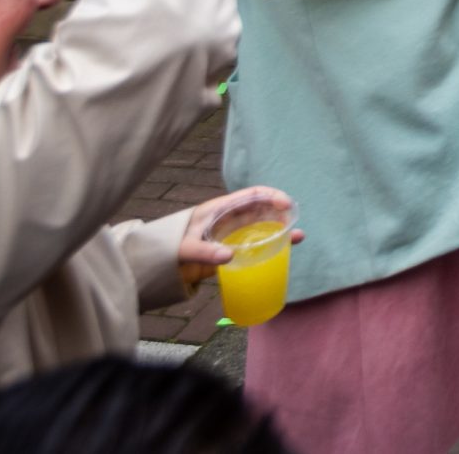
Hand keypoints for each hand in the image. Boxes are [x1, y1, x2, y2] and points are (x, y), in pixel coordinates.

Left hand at [175, 187, 300, 290]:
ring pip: (263, 227)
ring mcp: (234, 234)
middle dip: (281, 212)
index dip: (271, 196)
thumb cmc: (171, 246)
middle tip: (295, 221)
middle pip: (262, 209)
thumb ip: (204, 251)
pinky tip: (283, 250)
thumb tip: (230, 255)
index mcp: (222, 209)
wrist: (160, 262)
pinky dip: (271, 246)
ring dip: (280, 229)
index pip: (252, 195)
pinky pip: (256, 245)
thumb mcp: (184, 247)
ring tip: (298, 236)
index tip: (286, 204)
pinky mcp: (233, 249)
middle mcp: (232, 219)